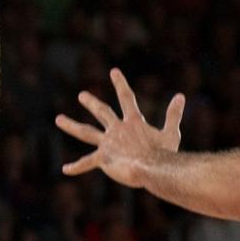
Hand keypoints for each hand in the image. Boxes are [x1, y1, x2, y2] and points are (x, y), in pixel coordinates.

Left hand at [56, 68, 184, 186]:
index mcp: (133, 122)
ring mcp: (108, 144)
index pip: (126, 98)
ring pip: (85, 132)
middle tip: (82, 95)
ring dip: (71, 125)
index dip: (120, 84)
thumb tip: (181, 96)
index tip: (113, 71)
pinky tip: (65, 169)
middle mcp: (117, 130)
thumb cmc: (164, 153)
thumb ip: (173, 114)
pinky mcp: (103, 159)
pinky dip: (76, 167)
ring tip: (58, 119)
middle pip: (102, 112)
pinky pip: (87, 162)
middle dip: (91, 102)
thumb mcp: (171, 133)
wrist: (153, 168)